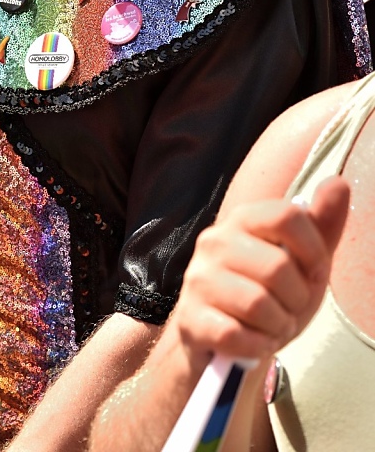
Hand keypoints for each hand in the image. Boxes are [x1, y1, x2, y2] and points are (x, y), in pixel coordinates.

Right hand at [170, 176, 348, 369]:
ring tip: (272, 326)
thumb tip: (339, 183)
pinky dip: (255, 346)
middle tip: (288, 308)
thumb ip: (322, 224)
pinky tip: (252, 341)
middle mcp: (215, 242)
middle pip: (277, 267)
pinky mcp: (189, 318)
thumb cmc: (267, 294)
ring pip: (258, 305)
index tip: (314, 272)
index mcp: (243, 219)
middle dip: (296, 299)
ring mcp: (198, 279)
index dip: (313, 249)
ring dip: (277, 326)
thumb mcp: (301, 261)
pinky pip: (235, 335)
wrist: (223, 341)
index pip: (287, 216)